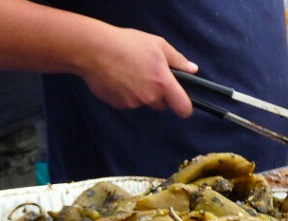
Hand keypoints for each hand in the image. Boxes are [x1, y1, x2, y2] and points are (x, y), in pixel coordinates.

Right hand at [79, 26, 196, 117]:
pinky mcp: (117, 104)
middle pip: (161, 105)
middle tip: (149, 75)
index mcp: (163, 83)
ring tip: (130, 72)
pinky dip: (126, 93)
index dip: (186, 108)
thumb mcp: (159, 45)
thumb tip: (192, 70)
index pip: (183, 107)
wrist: (96, 51)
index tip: (184, 104)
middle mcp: (149, 97)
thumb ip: (178, 60)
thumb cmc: (128, 45)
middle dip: (159, 95)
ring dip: (140, 92)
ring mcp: (132, 103)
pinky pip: (127, 102)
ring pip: (143, 102)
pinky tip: (119, 77)